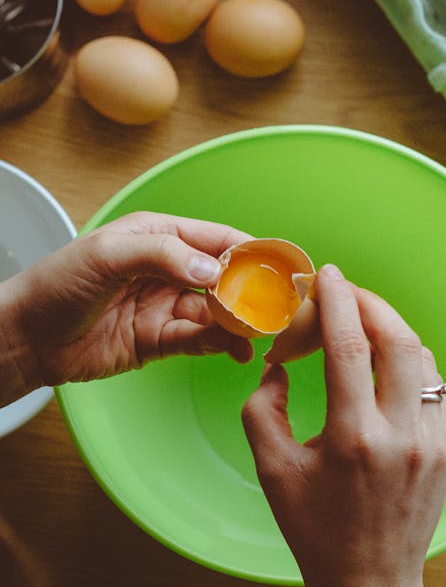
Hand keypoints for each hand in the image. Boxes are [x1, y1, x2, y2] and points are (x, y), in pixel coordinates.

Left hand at [0, 212, 252, 405]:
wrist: (27, 338)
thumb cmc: (57, 284)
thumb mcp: (107, 256)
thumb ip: (162, 255)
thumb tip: (212, 270)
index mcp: (157, 236)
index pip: (214, 238)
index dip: (248, 250)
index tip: (277, 266)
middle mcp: (166, 269)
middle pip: (221, 278)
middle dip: (249, 291)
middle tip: (275, 308)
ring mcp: (164, 305)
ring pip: (214, 312)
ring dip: (237, 322)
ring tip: (257, 335)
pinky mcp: (159, 339)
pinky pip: (197, 339)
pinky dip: (218, 344)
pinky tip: (233, 350)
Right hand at [242, 265, 445, 586]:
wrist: (370, 580)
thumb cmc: (315, 529)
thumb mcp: (272, 469)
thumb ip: (263, 407)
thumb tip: (278, 366)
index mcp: (352, 439)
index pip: (348, 347)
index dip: (337, 302)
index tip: (327, 275)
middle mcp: (400, 436)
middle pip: (397, 339)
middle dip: (369, 302)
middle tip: (344, 290)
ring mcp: (430, 442)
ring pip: (421, 356)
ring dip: (390, 328)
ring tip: (360, 322)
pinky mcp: (444, 449)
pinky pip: (432, 383)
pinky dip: (408, 358)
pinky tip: (384, 359)